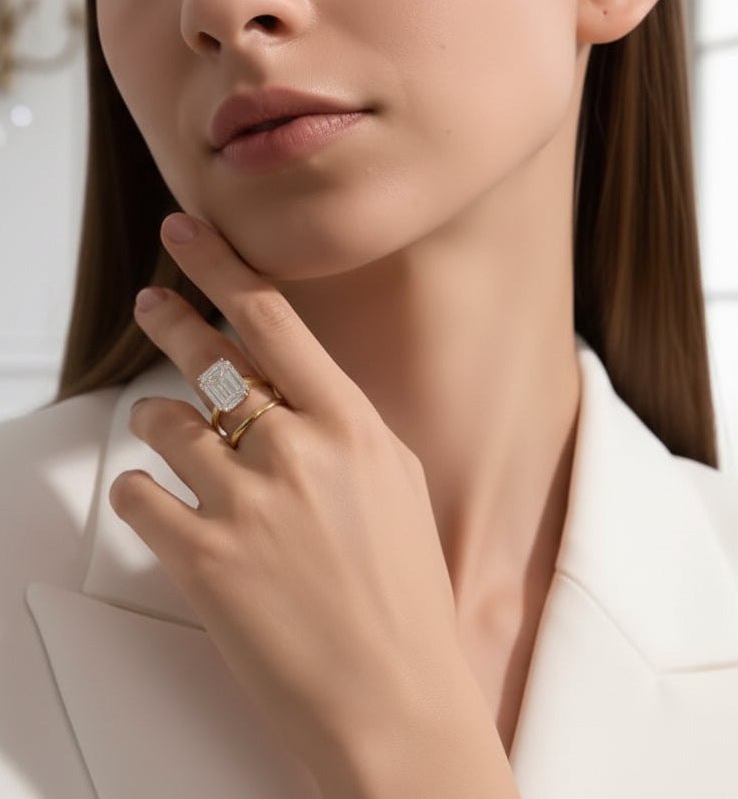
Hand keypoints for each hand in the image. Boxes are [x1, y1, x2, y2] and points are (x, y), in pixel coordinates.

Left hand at [109, 213, 464, 782]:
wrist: (393, 697)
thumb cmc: (404, 595)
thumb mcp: (395, 488)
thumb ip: (344, 432)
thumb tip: (291, 397)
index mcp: (352, 428)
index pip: (273, 321)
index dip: (223, 267)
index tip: (190, 234)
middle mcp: (297, 451)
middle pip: (206, 357)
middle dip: (170, 319)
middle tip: (151, 301)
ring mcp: (245, 503)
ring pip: (163, 424)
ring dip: (157, 424)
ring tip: (166, 433)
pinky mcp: (201, 558)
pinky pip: (138, 496)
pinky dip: (141, 494)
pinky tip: (164, 508)